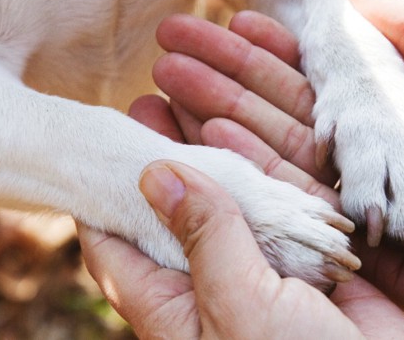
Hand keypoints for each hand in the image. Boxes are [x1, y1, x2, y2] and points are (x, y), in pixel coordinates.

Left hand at [77, 15, 403, 338]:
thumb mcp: (240, 306)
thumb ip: (205, 240)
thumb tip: (157, 176)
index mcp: (177, 308)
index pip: (118, 249)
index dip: (103, 198)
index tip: (95, 145)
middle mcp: (215, 283)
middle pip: (174, 210)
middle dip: (159, 157)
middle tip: (144, 101)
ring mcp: (263, 269)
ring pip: (228, 198)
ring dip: (209, 149)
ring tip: (188, 96)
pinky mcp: (308, 259)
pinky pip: (280, 203)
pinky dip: (265, 166)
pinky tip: (245, 126)